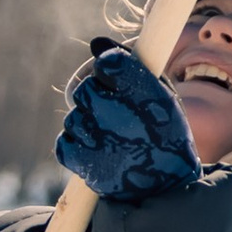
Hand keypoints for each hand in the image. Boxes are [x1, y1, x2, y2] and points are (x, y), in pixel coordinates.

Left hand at [55, 41, 207, 204]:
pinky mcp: (89, 167)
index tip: (112, 76)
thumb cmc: (162, 134)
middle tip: (112, 113)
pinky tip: (95, 149)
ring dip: (85, 124)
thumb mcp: (157, 96)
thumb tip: (95, 43)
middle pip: (85, 91)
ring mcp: (104, 144)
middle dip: (94, 98)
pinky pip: (64, 143)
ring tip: (108, 136)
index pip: (109, 63)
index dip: (107, 67)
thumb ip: (128, 65)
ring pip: (73, 119)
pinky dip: (75, 145)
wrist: (167, 187)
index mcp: (148, 97)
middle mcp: (124, 118)